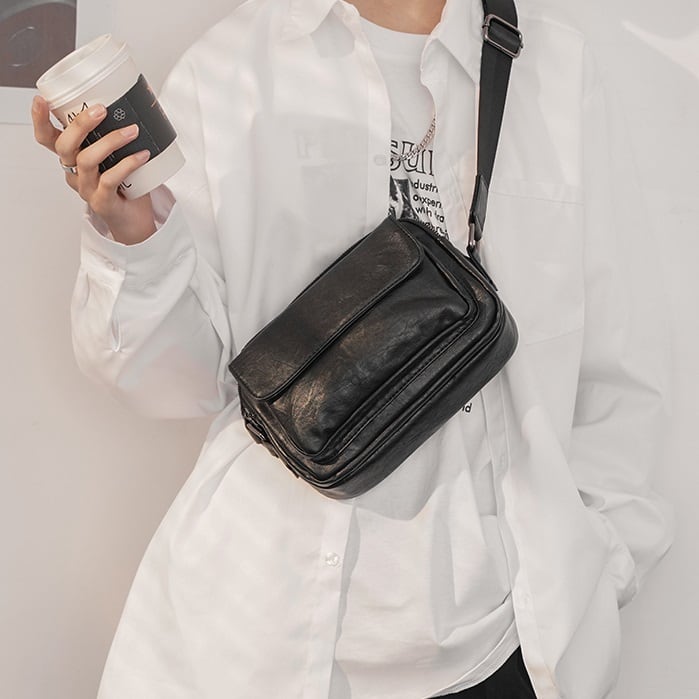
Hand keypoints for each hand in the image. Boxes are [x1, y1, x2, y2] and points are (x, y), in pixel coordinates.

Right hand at [32, 95, 156, 244]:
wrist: (133, 221)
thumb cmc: (125, 186)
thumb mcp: (114, 156)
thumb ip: (113, 136)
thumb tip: (133, 104)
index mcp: (72, 159)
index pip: (47, 139)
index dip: (40, 121)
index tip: (41, 100)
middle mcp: (74, 173)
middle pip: (65, 146)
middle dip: (80, 125)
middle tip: (101, 110)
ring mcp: (87, 189)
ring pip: (87, 160)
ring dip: (110, 141)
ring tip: (132, 131)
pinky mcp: (102, 202)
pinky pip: (110, 180)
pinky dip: (127, 164)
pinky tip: (142, 155)